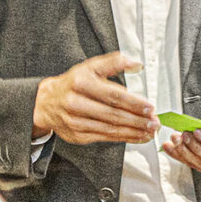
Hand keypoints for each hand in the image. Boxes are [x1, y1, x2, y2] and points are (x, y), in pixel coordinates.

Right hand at [33, 51, 158, 146]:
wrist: (45, 103)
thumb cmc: (72, 84)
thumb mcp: (89, 67)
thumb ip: (113, 62)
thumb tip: (136, 63)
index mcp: (81, 83)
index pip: (112, 95)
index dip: (133, 103)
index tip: (150, 107)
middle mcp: (76, 103)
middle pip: (113, 114)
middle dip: (137, 120)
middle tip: (154, 122)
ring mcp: (75, 121)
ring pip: (110, 129)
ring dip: (133, 131)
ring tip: (150, 131)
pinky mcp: (77, 135)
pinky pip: (105, 138)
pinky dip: (124, 138)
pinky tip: (137, 136)